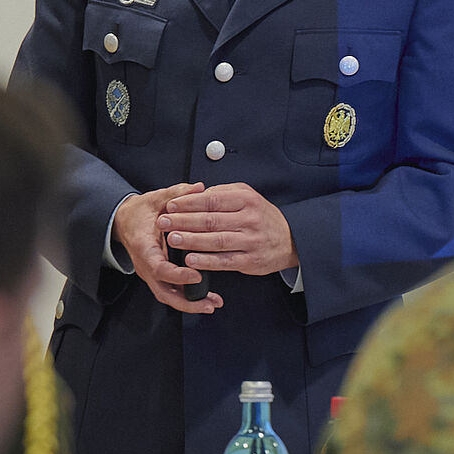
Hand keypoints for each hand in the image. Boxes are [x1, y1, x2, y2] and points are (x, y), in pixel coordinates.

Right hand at [111, 182, 222, 313]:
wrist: (124, 221)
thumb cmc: (139, 212)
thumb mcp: (155, 199)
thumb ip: (176, 193)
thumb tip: (197, 187)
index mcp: (143, 248)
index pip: (159, 268)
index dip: (178, 275)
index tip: (197, 276)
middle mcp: (145, 265)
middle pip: (164, 292)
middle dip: (187, 302)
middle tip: (209, 303)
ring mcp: (151, 273)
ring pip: (168, 296)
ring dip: (189, 303)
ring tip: (212, 304)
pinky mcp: (157, 275)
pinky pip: (171, 291)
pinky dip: (187, 297)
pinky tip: (205, 298)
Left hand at [161, 183, 298, 277]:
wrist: (290, 239)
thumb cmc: (261, 216)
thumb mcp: (247, 196)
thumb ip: (223, 192)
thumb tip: (197, 193)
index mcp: (246, 200)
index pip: (212, 200)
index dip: (189, 203)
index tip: (171, 205)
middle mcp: (249, 219)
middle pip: (210, 220)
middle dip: (183, 221)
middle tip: (164, 222)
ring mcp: (250, 241)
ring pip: (216, 241)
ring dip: (191, 241)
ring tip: (172, 239)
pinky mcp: (250, 260)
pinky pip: (225, 261)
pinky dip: (206, 261)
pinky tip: (191, 260)